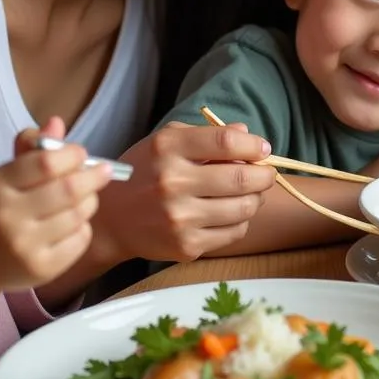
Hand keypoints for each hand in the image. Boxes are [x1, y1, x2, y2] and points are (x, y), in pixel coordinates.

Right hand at [0, 117, 109, 319]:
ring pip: (78, 214)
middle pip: (69, 190)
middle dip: (93, 176)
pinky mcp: (42, 269)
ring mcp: (25, 246)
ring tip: (86, 197)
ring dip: (90, 200)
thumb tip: (57, 123)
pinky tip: (73, 223)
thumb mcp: (8, 173)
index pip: (47, 163)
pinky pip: (80, 239)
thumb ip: (33, 147)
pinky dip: (84, 227)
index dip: (72, 154)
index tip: (81, 153)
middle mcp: (9, 216)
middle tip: (104, 170)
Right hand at [90, 121, 277, 263]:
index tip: (263, 149)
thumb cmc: (144, 172)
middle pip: (241, 178)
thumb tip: (246, 133)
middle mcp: (173, 183)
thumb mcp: (167, 141)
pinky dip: (241, 221)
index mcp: (168, 149)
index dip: (253, 145)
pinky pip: (234, 232)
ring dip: (256, 199)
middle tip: (266, 174)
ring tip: (250, 193)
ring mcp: (180, 218)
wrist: (112, 219)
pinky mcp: (187, 245)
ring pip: (244, 208)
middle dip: (264, 175)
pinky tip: (231, 212)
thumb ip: (207, 134)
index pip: (225, 143)